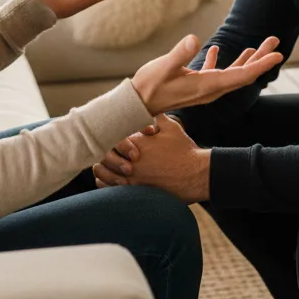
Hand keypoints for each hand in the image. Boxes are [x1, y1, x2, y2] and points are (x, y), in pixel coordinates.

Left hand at [94, 115, 209, 202]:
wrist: (195, 174)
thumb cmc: (184, 151)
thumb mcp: (171, 127)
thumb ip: (155, 117)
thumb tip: (149, 107)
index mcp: (135, 143)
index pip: (110, 137)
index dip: (111, 136)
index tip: (117, 137)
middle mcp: (129, 161)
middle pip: (103, 154)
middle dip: (105, 151)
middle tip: (110, 150)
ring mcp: (131, 178)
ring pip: (102, 172)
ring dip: (103, 167)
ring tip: (106, 165)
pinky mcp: (135, 192)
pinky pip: (110, 188)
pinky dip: (106, 182)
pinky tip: (110, 178)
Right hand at [130, 36, 281, 115]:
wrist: (136, 105)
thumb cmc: (148, 87)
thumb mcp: (163, 67)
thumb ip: (180, 54)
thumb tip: (194, 38)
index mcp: (207, 86)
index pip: (241, 76)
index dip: (261, 65)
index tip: (278, 55)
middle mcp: (210, 90)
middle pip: (242, 75)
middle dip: (260, 58)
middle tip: (274, 41)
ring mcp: (203, 89)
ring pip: (232, 74)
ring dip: (246, 60)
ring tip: (258, 46)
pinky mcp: (194, 86)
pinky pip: (214, 74)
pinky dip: (220, 62)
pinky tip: (216, 50)